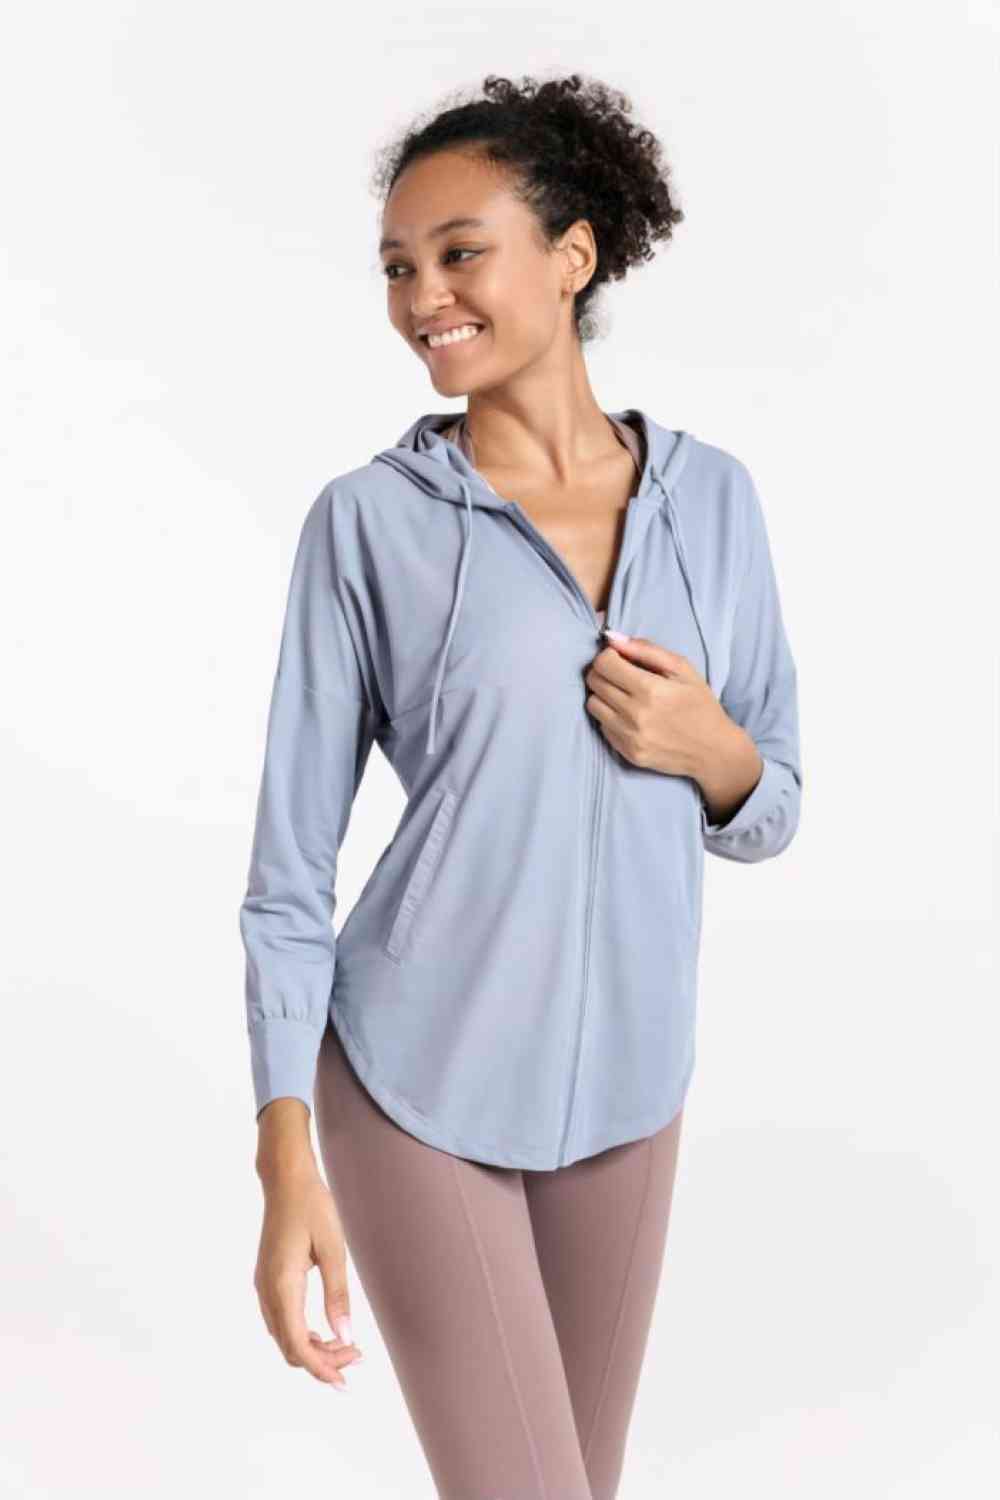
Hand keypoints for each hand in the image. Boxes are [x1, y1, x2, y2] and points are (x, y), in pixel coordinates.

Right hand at [253, 1168, 363, 1391]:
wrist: (286, 1179)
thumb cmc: (312, 1206)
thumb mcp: (332, 1248)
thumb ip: (338, 1294)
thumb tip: (345, 1336)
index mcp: (282, 1285)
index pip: (296, 1344)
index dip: (321, 1368)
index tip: (345, 1381)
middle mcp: (267, 1292)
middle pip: (289, 1346)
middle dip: (322, 1361)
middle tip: (358, 1356)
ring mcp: (264, 1287)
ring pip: (284, 1336)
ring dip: (313, 1349)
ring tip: (348, 1347)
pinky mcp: (268, 1281)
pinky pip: (282, 1321)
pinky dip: (302, 1334)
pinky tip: (326, 1330)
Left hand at [584, 633, 729, 776]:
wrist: (713, 750)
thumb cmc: (701, 705)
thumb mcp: (683, 669)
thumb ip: (646, 650)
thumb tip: (612, 638)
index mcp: (650, 689)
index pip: (604, 663)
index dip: (608, 656)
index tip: (620, 658)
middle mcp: (636, 714)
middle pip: (595, 682)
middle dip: (604, 672)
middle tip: (620, 674)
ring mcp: (629, 736)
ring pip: (592, 704)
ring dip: (603, 695)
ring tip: (624, 695)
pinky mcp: (627, 752)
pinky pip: (602, 726)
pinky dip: (610, 717)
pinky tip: (629, 715)